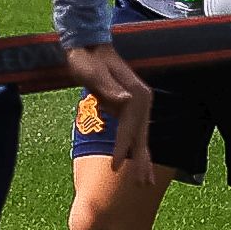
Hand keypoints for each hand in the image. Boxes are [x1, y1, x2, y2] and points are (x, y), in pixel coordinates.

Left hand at [59, 41, 151, 181]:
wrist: (87, 44)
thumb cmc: (86, 59)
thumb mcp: (92, 72)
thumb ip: (108, 87)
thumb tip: (125, 101)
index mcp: (136, 95)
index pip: (129, 129)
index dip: (121, 149)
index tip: (115, 167)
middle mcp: (142, 100)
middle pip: (142, 136)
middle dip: (142, 161)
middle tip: (144, 185)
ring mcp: (139, 102)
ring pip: (140, 136)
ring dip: (142, 158)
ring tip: (145, 181)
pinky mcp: (131, 104)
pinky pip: (133, 130)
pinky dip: (134, 146)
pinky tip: (132, 160)